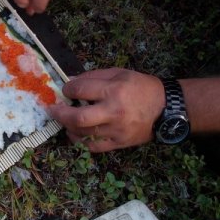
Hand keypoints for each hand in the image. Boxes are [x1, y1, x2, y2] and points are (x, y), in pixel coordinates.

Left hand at [48, 68, 165, 151]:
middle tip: (53, 109)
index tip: (66, 90)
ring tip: (64, 120)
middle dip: (60, 113)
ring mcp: (116, 130)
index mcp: (114, 90)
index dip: (68, 89)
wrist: (167, 109)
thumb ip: (94, 76)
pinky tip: (74, 134)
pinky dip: (80, 141)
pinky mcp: (119, 143)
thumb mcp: (120, 73)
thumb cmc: (142, 87)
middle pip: (78, 117)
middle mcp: (114, 111)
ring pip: (83, 133)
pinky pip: (93, 146)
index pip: (81, 90)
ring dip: (68, 127)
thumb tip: (70, 81)